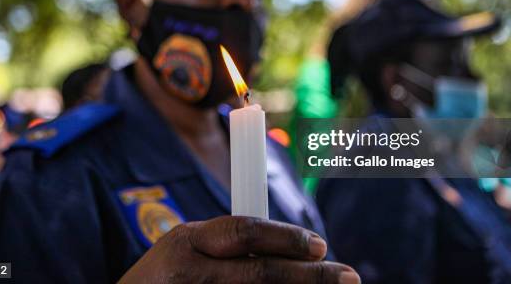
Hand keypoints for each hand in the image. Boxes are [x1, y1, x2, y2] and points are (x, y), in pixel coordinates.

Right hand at [119, 216, 358, 282]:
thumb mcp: (183, 251)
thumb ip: (226, 246)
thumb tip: (293, 249)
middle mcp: (190, 276)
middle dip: (312, 276)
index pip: (245, 232)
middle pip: (262, 274)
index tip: (320, 245)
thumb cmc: (163, 282)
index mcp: (185, 243)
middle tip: (348, 276)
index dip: (287, 239)